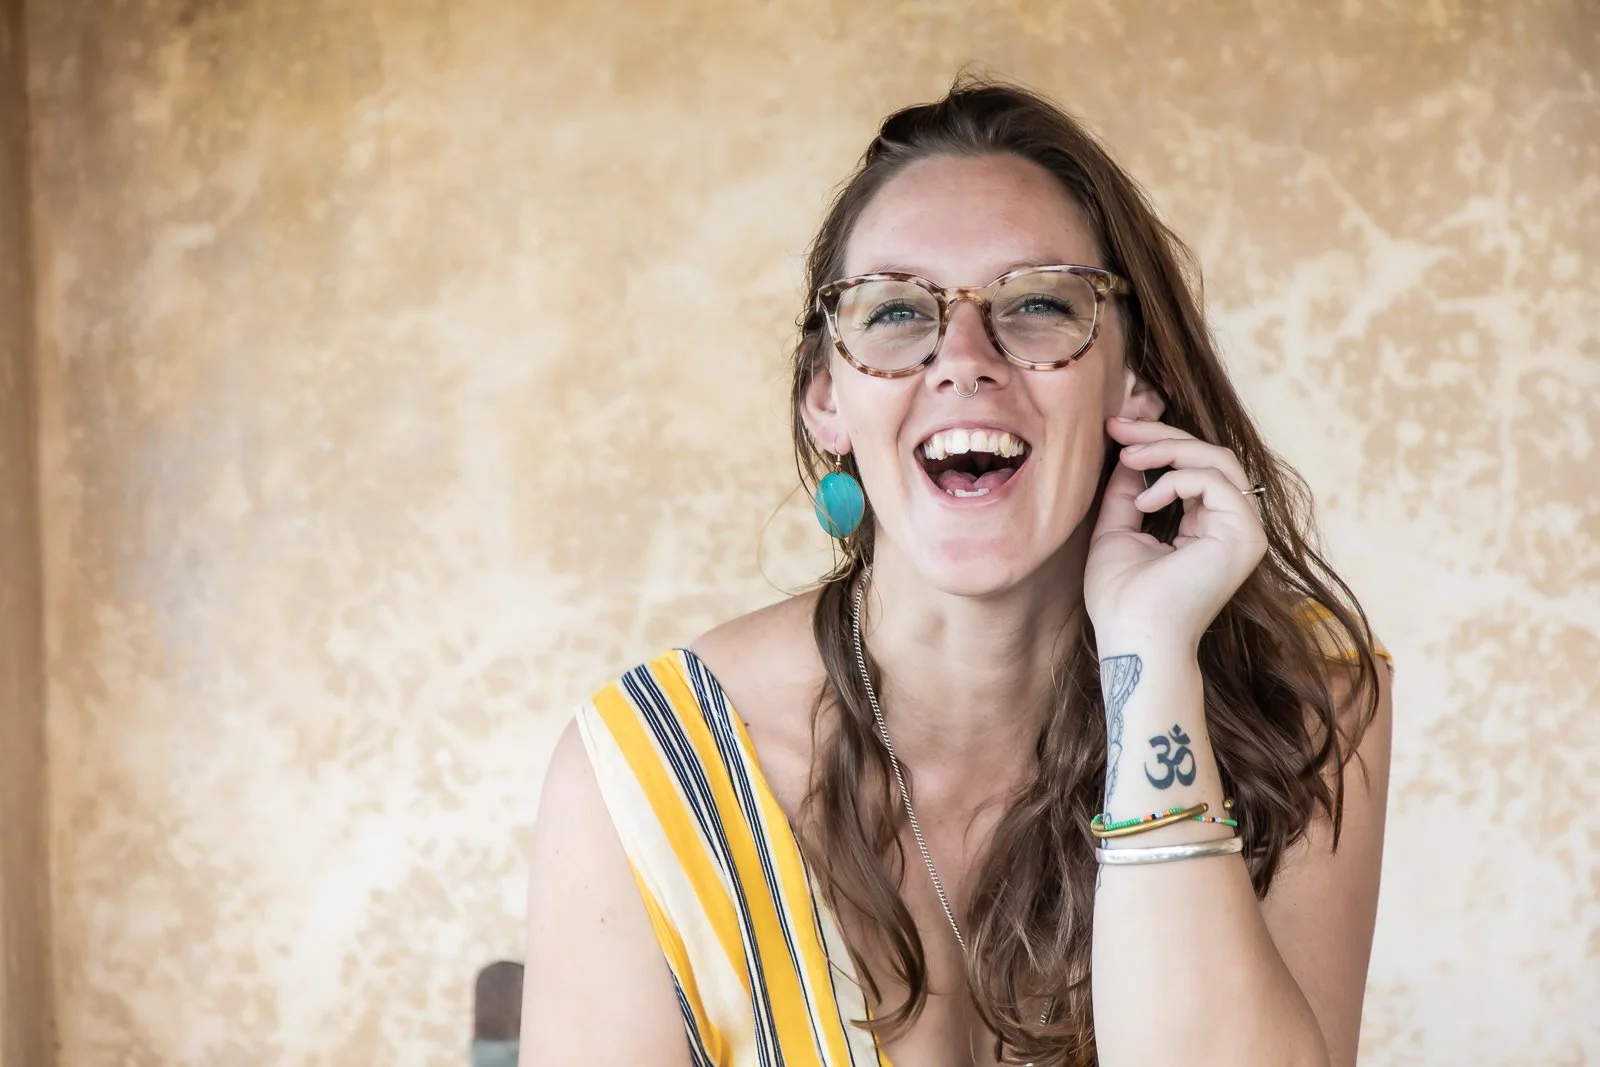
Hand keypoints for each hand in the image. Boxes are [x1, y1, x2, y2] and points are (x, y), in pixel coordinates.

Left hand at [1085, 417, 1268, 646]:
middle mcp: (1232, 525)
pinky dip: (1176, 481)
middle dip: (1159, 434)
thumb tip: (1129, 454)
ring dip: (1167, 449)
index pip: (1193, 466)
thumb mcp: (1118, 531)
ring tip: (1128, 457)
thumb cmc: (1121, 597)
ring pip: (1217, 460)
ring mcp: (1244, 530)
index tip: (1114, 430)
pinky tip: (1144, 504)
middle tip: (1117, 427)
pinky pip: (1215, 482)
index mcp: (1205, 525)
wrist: (1133, 637)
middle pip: (1209, 455)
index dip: (1156, 441)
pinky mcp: (1246, 535)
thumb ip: (1127, 493)